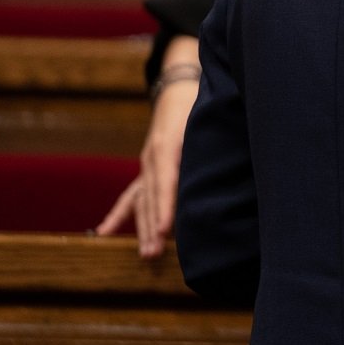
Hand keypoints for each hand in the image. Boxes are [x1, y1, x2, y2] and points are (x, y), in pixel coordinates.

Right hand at [96, 37, 197, 257]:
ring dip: (144, 228)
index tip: (167, 230)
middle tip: (155, 254)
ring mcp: (147, 164)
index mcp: (170, 143)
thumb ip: (217, 142)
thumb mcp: (211, 118)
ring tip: (146, 255)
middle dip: (154, 226)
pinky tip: (103, 233)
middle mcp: (154, 156)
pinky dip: (119, 215)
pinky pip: (131, 196)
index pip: (168, 180)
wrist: (180, 88)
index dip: (168, 206)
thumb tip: (240, 162)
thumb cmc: (204, 104)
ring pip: (142, 200)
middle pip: (153, 196)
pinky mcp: (147, 169)